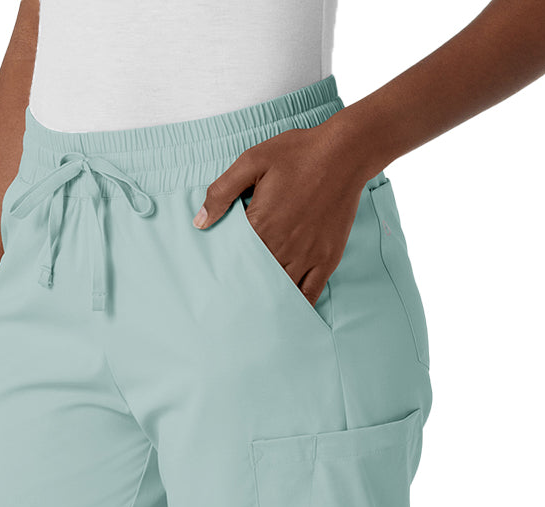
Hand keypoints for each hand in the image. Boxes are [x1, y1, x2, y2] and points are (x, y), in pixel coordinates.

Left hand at [193, 121, 370, 305]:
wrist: (345, 152)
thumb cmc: (298, 153)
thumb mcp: (252, 161)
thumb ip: (222, 191)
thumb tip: (199, 222)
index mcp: (260, 224)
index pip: (234, 258)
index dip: (224, 268)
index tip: (215, 280)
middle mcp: (282, 246)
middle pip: (255, 279)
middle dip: (242, 290)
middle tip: (228, 308)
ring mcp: (306, 255)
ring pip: (280, 290)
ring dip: (266, 301)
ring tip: (252, 315)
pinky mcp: (326, 259)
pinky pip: (310, 292)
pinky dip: (298, 305)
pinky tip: (287, 313)